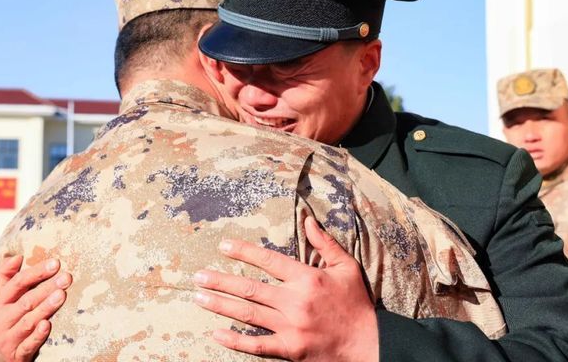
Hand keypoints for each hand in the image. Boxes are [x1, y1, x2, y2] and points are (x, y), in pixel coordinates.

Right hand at [0, 255, 71, 361]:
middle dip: (47, 288)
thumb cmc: (5, 320)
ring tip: (62, 295)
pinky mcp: (15, 355)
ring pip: (28, 322)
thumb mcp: (1, 300)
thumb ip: (7, 277)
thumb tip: (16, 256)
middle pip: (26, 301)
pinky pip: (28, 345)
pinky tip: (47, 325)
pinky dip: (37, 336)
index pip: (17, 283)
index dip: (37, 272)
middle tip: (66, 278)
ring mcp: (7, 339)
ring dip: (45, 308)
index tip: (56, 263)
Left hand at [193, 217, 378, 360]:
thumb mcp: (346, 267)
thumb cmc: (356, 303)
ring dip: (220, 305)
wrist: (369, 343)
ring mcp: (290, 327)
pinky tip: (217, 333)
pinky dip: (235, 340)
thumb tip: (308, 220)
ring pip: (247, 313)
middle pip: (249, 288)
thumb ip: (325, 243)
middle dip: (220, 281)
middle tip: (198, 276)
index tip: (224, 246)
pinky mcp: (289, 349)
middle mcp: (294, 301)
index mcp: (307, 278)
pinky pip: (256, 345)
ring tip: (199, 298)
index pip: (268, 260)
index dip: (244, 252)